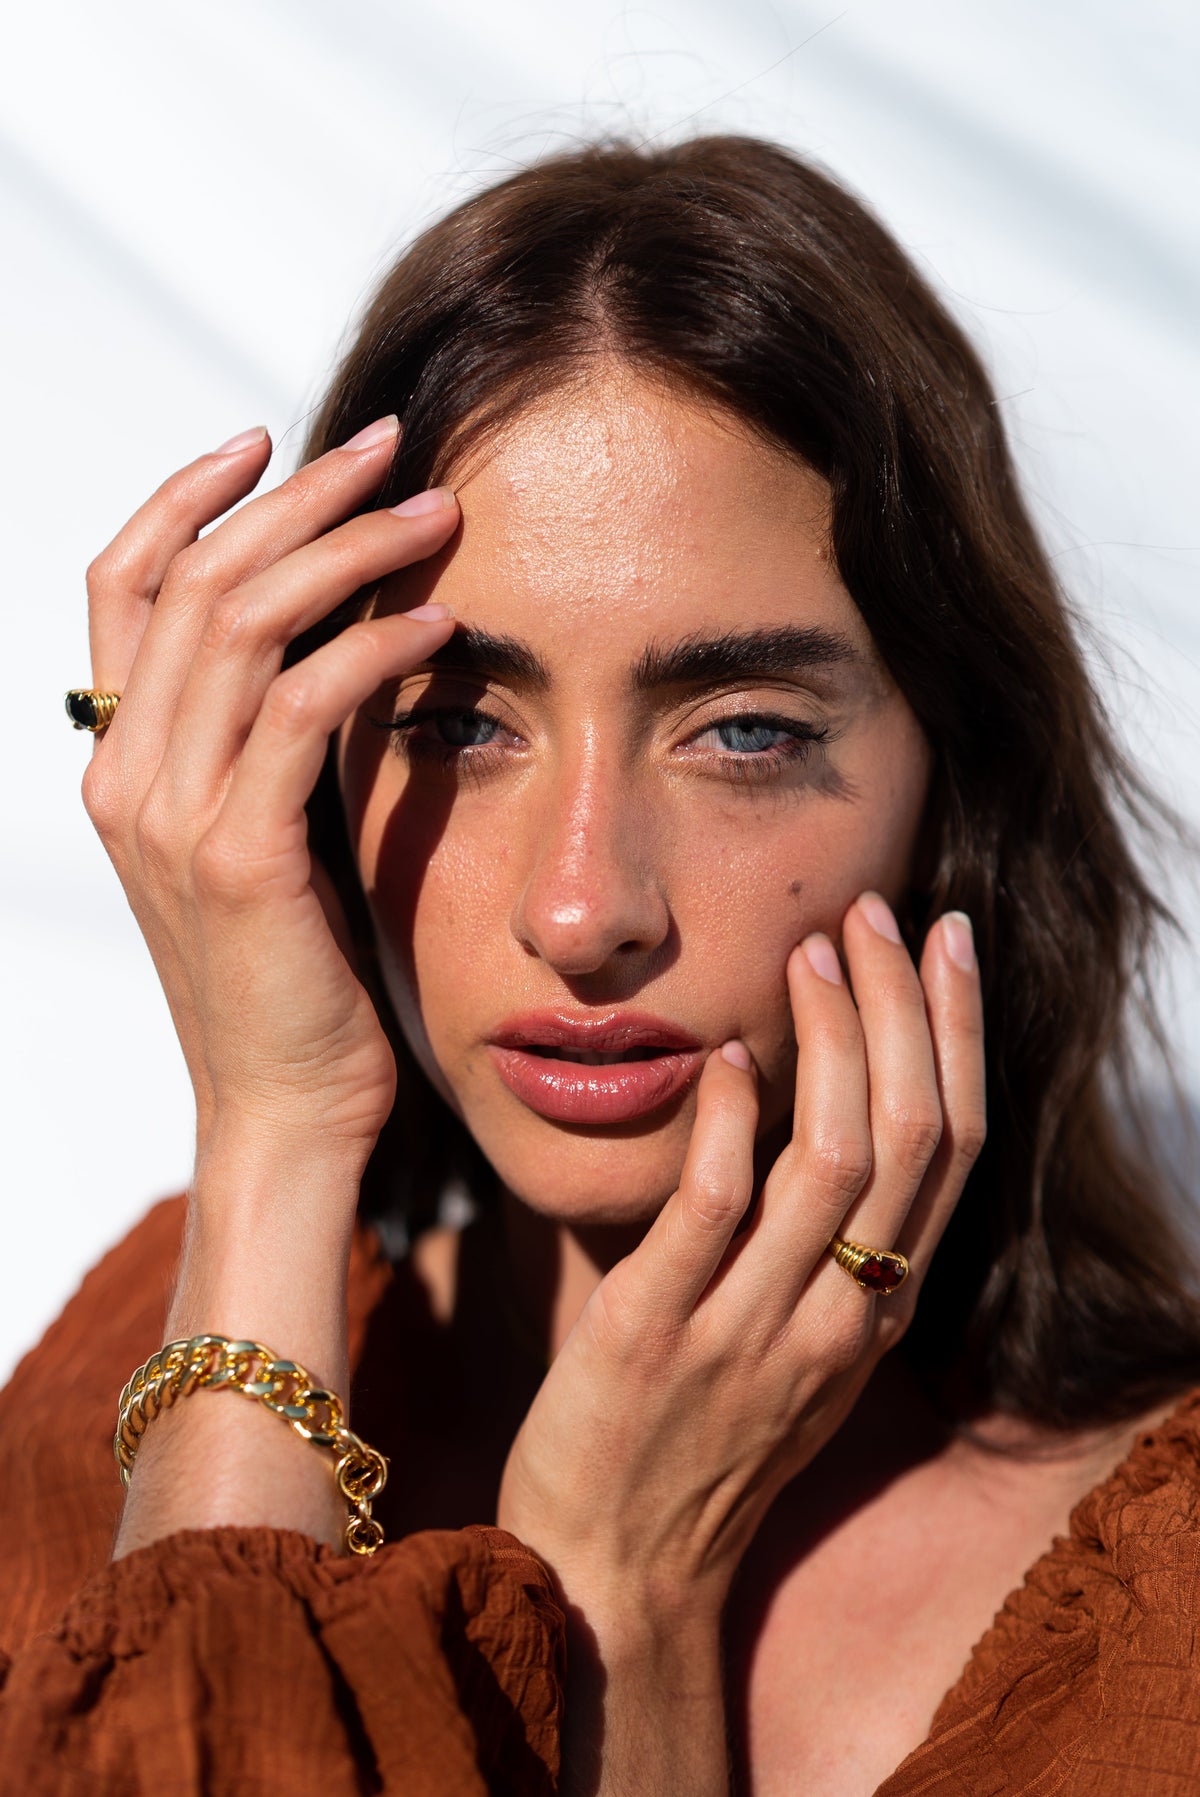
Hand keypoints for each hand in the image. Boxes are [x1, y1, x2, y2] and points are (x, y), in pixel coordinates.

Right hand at [91, 420, 459, 1554]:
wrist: (284, 1114)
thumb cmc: (298, 981)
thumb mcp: (265, 840)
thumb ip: (268, 743)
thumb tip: (338, 635)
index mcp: (121, 763)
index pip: (121, 584)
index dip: (186, 496)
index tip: (269, 437)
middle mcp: (126, 776)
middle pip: (193, 579)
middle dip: (295, 495)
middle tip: (396, 446)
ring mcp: (172, 817)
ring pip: (241, 623)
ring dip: (345, 550)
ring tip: (437, 513)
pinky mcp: (241, 859)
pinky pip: (301, 711)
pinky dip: (371, 648)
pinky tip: (440, 621)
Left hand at [498, 893, 983, 1642]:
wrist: (614, 1570)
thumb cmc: (697, 1442)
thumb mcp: (793, 1347)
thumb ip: (817, 1244)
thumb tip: (809, 1103)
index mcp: (876, 1311)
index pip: (952, 1151)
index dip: (956, 1035)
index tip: (944, 941)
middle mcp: (838, 1318)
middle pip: (910, 1138)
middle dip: (906, 1008)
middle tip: (876, 911)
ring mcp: (752, 1329)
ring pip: (834, 1162)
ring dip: (834, 1038)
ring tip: (810, 950)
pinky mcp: (656, 1335)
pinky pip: (715, 1214)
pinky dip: (733, 1126)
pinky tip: (731, 1058)